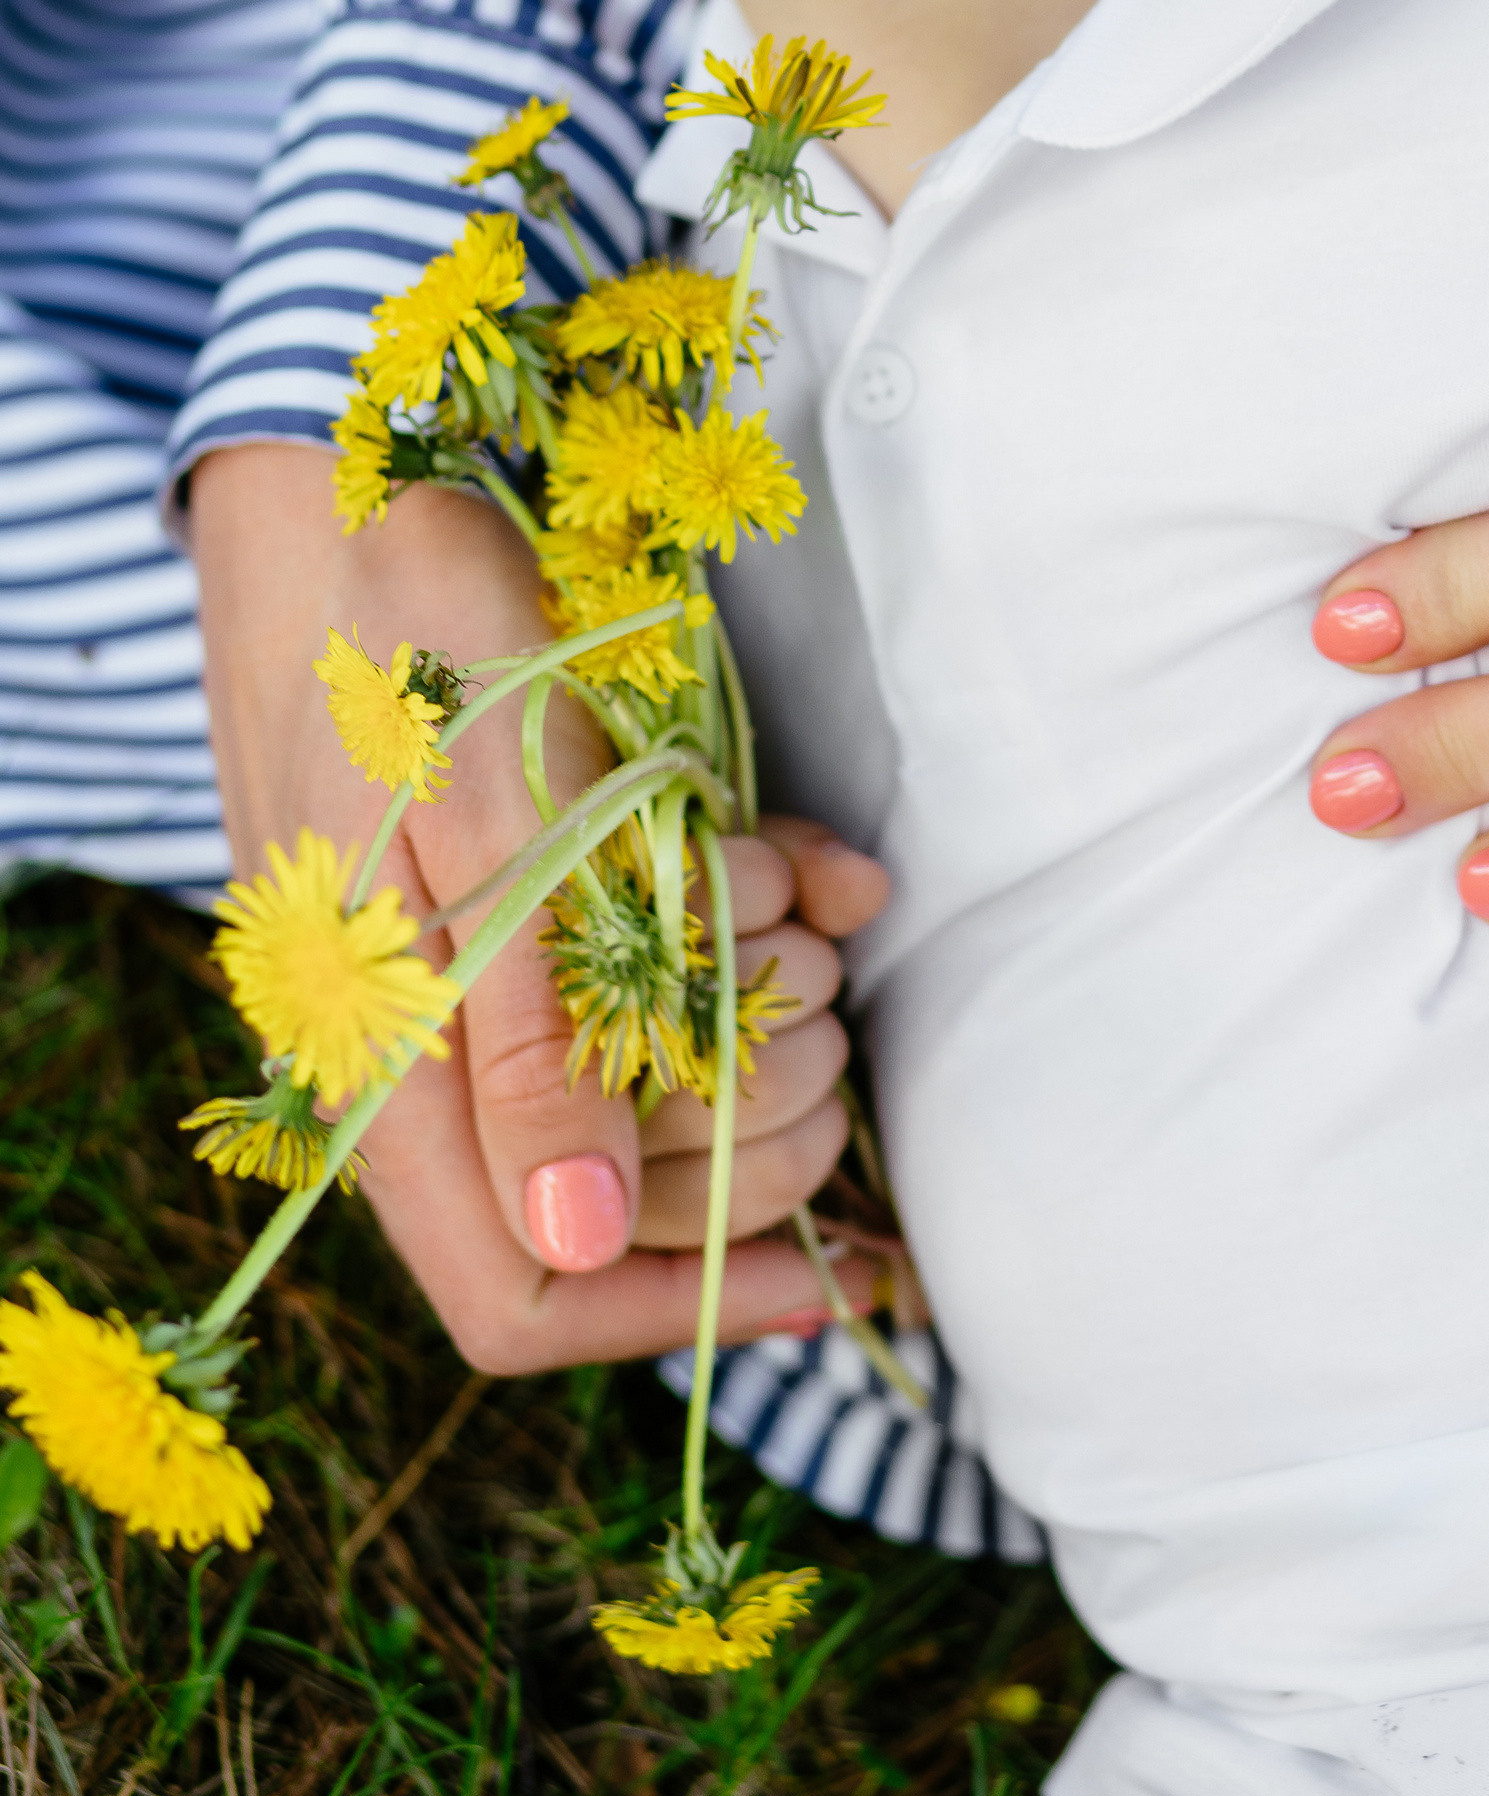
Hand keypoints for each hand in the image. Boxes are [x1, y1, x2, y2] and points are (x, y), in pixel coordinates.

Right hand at [191, 443, 889, 1371]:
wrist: (347, 483)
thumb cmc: (410, 640)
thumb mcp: (483, 822)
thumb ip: (529, 1031)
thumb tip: (584, 1240)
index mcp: (388, 1070)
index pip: (520, 1294)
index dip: (678, 1311)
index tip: (833, 1273)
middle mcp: (434, 1059)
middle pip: (626, 1209)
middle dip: (758, 1121)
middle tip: (819, 990)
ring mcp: (485, 988)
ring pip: (662, 1101)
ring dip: (773, 1022)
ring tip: (807, 904)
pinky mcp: (540, 910)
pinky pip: (667, 983)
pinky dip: (766, 938)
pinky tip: (825, 877)